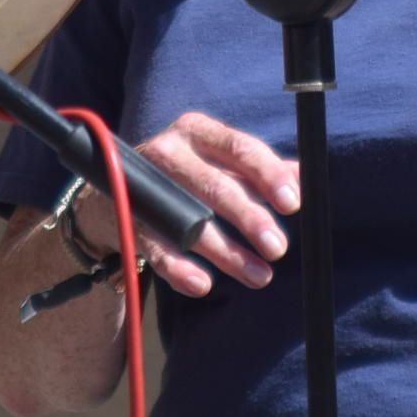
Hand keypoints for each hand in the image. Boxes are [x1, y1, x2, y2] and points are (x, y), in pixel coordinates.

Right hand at [95, 110, 296, 297]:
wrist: (114, 195)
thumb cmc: (182, 177)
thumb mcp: (216, 162)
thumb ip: (255, 170)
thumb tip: (302, 178)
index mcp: (197, 131)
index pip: (240, 147)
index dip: (268, 175)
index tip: (292, 204)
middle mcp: (168, 151)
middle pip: (217, 186)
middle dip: (251, 219)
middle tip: (278, 248)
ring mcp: (144, 187)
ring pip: (192, 223)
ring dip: (228, 254)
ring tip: (260, 276)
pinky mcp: (128, 221)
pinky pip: (157, 248)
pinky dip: (180, 269)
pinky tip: (203, 285)